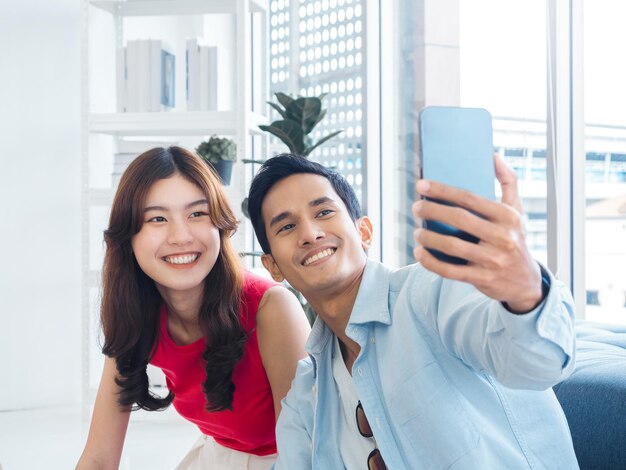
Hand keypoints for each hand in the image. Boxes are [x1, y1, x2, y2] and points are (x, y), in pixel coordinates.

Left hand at [412, 154, 542, 312]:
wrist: (526, 282)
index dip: (442, 190)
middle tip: (416, 207)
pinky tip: (419, 253)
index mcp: (508, 216)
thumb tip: (494, 155)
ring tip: (416, 232)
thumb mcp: (517, 210)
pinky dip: (431, 262)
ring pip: (452, 246)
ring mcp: (492, 260)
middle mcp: (502, 237)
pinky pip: (450, 271)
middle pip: (459, 219)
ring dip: (429, 238)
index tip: (422, 185)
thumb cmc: (515, 238)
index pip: (470, 198)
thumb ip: (508, 182)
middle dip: (432, 211)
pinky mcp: (482, 279)